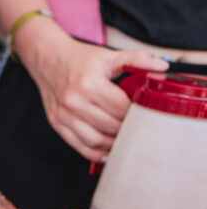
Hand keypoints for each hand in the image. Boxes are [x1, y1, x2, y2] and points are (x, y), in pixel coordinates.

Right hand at [16, 21, 167, 161]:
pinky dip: (95, 153)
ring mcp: (63, 113)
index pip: (121, 108)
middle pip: (110, 126)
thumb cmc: (78, 59)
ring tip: (125, 140)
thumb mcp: (108, 55)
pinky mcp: (56, 122)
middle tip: (140, 128)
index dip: (137, 114)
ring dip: (114, 144)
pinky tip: (107, 152)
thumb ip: (137, 59)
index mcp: (88, 83)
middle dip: (128, 129)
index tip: (146, 114)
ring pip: (95, 140)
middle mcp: (73, 100)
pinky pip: (78, 145)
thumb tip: (162, 68)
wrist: (46, 58)